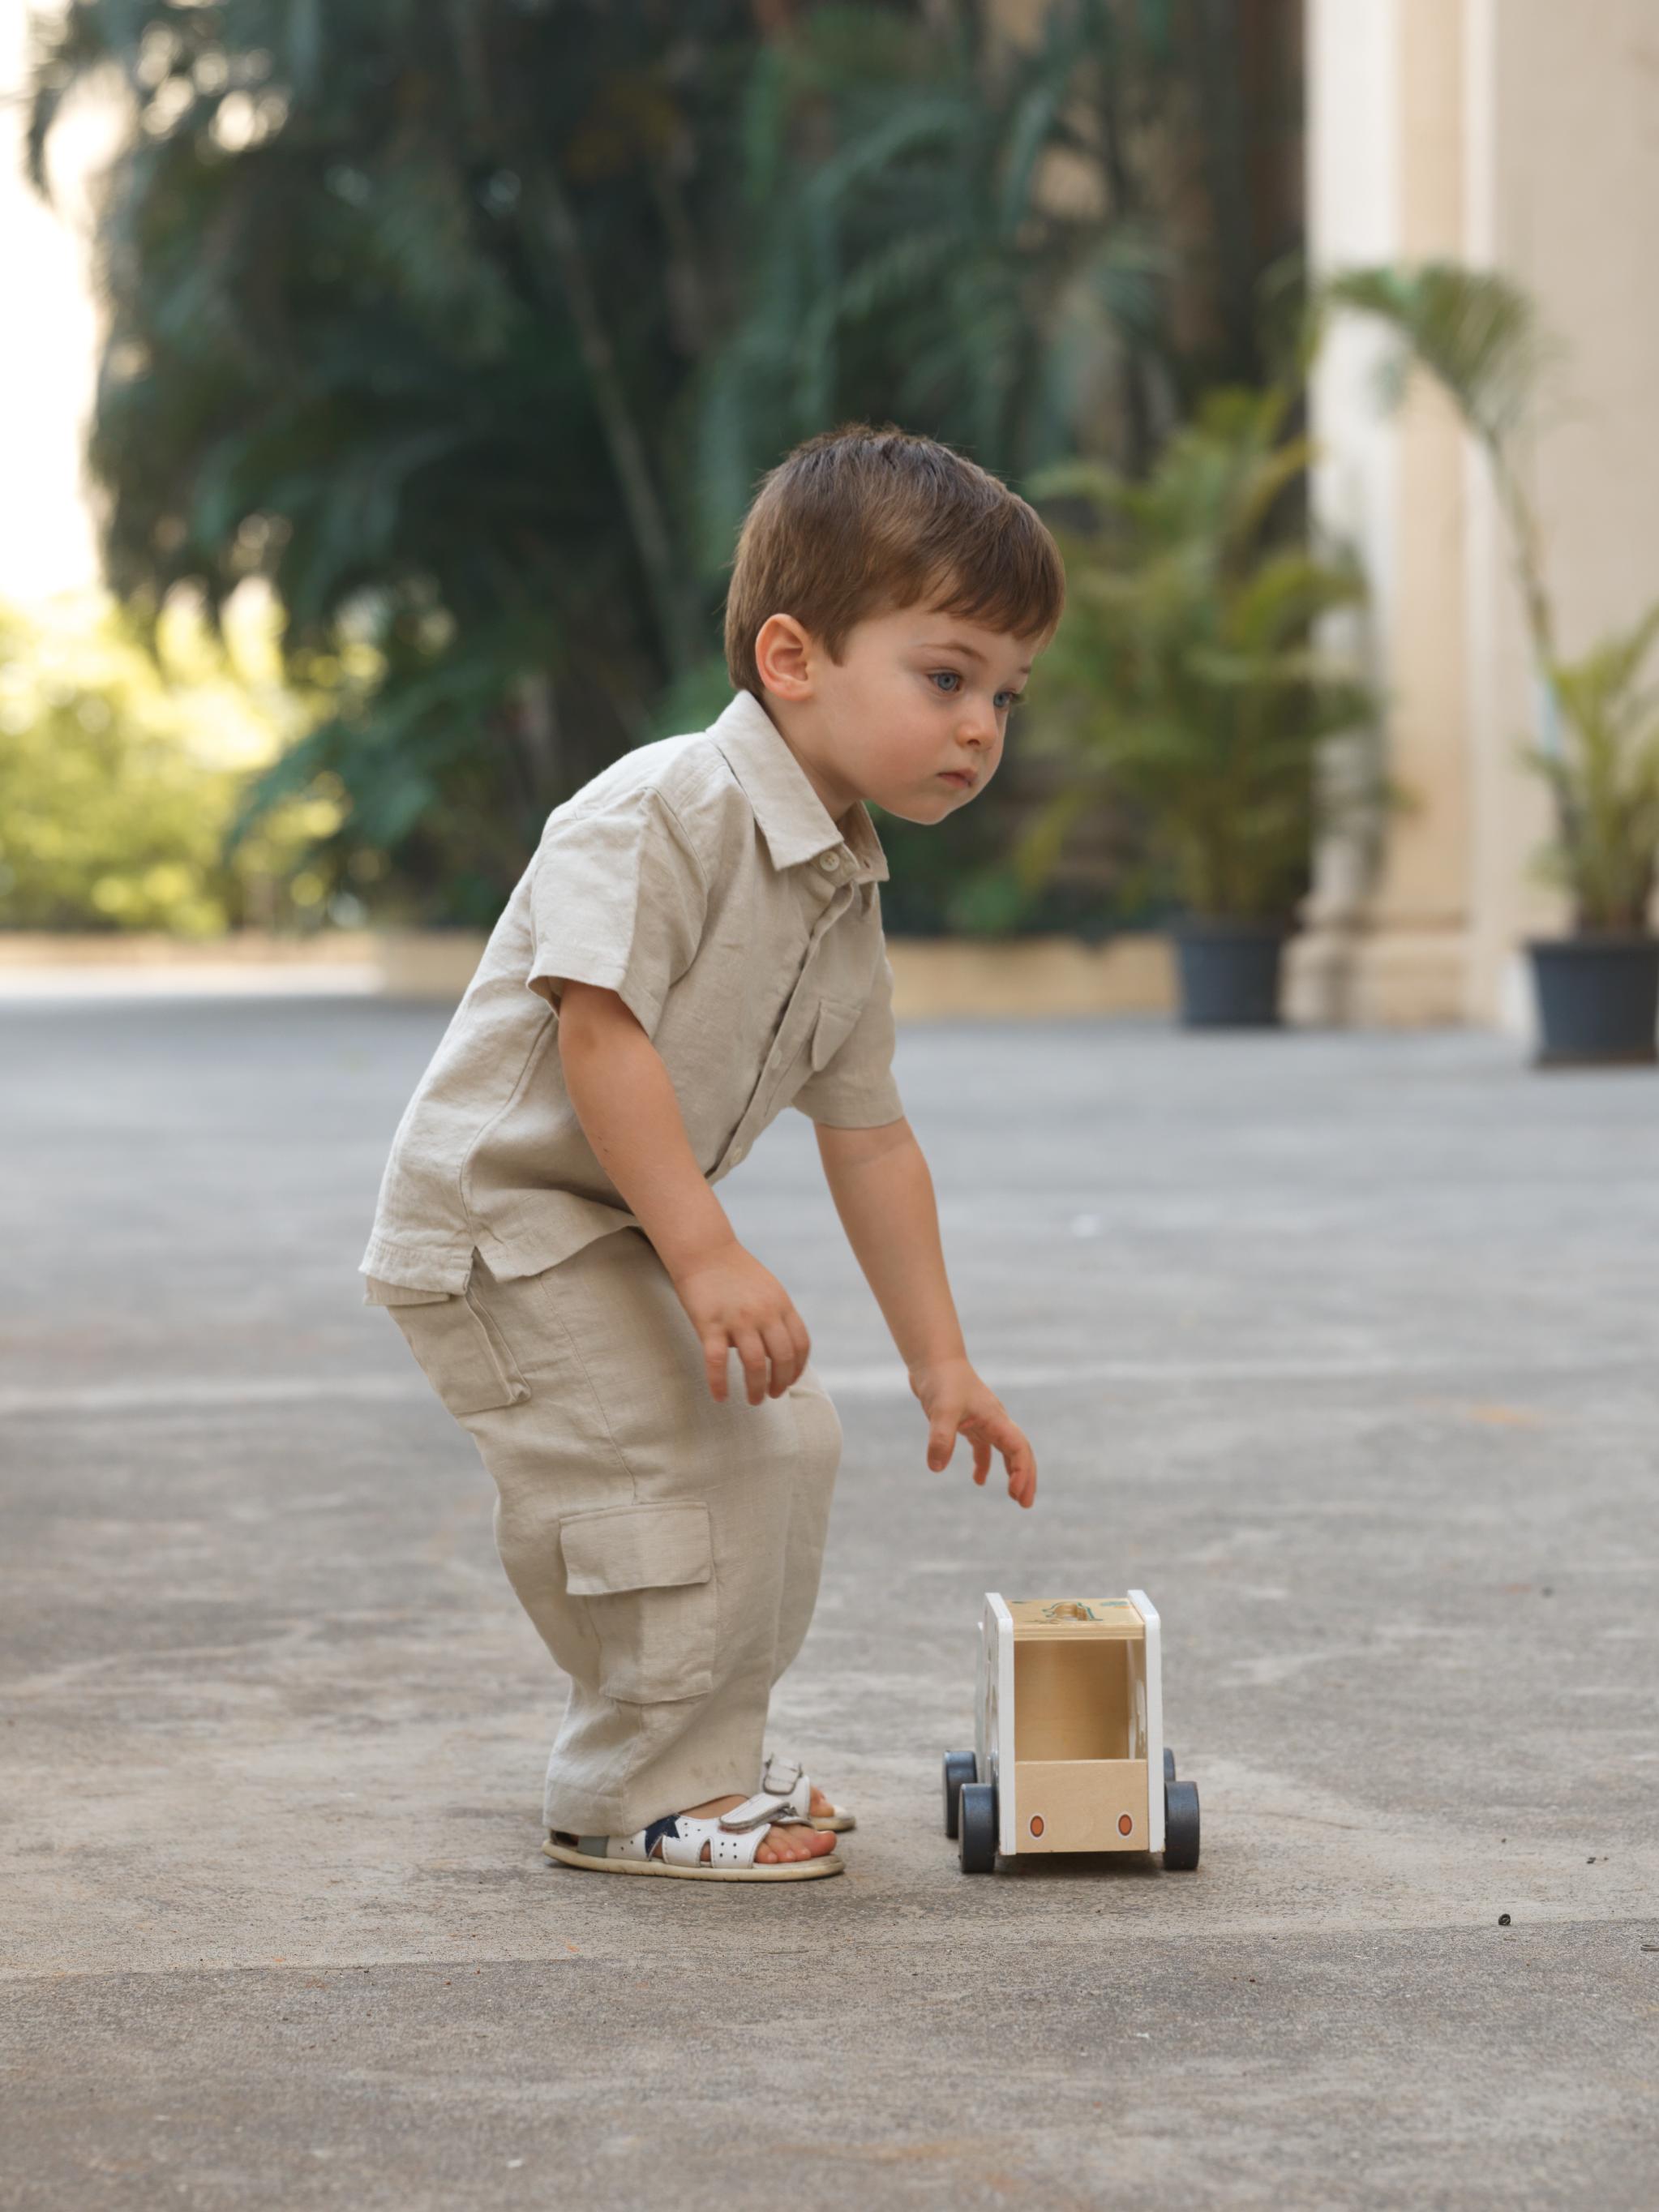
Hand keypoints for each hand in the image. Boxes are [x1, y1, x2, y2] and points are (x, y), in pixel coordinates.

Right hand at [668, 1238, 811, 1403]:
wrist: (705, 1251)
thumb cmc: (736, 1273)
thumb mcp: (769, 1289)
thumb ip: (778, 1316)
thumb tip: (780, 1352)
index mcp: (781, 1305)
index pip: (800, 1344)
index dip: (797, 1368)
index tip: (789, 1381)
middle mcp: (764, 1313)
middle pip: (782, 1358)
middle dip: (780, 1383)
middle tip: (772, 1395)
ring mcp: (738, 1319)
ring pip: (755, 1363)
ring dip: (756, 1388)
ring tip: (754, 1400)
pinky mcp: (710, 1324)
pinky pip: (717, 1362)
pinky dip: (719, 1384)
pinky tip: (719, 1397)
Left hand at [909, 1357, 1036, 1508]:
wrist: (932, 1360)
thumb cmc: (941, 1381)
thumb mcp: (940, 1411)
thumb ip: (940, 1439)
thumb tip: (937, 1468)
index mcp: (996, 1419)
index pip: (1018, 1448)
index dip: (1022, 1472)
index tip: (1016, 1493)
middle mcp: (995, 1421)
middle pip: (1019, 1452)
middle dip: (1026, 1477)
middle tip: (1025, 1504)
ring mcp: (984, 1421)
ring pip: (1005, 1451)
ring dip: (1011, 1472)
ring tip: (1014, 1497)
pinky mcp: (969, 1421)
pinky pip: (984, 1447)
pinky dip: (984, 1463)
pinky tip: (978, 1480)